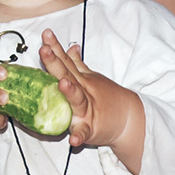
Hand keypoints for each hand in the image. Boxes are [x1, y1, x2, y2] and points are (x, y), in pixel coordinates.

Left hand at [39, 31, 144, 159]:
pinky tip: (73, 140)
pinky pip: (84, 132)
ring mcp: (87, 110)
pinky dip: (79, 136)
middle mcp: (83, 91)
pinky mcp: (91, 128)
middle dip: (55, 62)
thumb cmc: (107, 98)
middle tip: (45, 50)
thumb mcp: (92, 78)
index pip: (65, 61)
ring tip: (62, 84)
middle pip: (67, 74)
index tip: (46, 34)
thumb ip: (77, 64)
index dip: (55, 47)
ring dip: (70, 92)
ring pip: (77, 100)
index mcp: (80, 79)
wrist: (129, 119)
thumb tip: (70, 47)